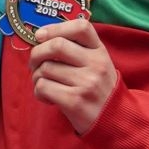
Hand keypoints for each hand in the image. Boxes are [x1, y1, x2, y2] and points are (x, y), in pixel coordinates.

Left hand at [27, 17, 117, 134]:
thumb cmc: (97, 90)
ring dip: (36, 77)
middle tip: (34, 64)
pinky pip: (43, 87)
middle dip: (36, 54)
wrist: (114, 121)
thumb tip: (40, 38)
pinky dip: (38, 92)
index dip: (55, 28)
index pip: (81, 27)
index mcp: (100, 51)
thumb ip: (76, 50)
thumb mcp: (96, 64)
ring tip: (45, 85)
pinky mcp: (75, 100)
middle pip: (56, 46)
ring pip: (45, 69)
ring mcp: (87, 82)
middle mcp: (96, 64)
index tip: (40, 36)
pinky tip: (48, 98)